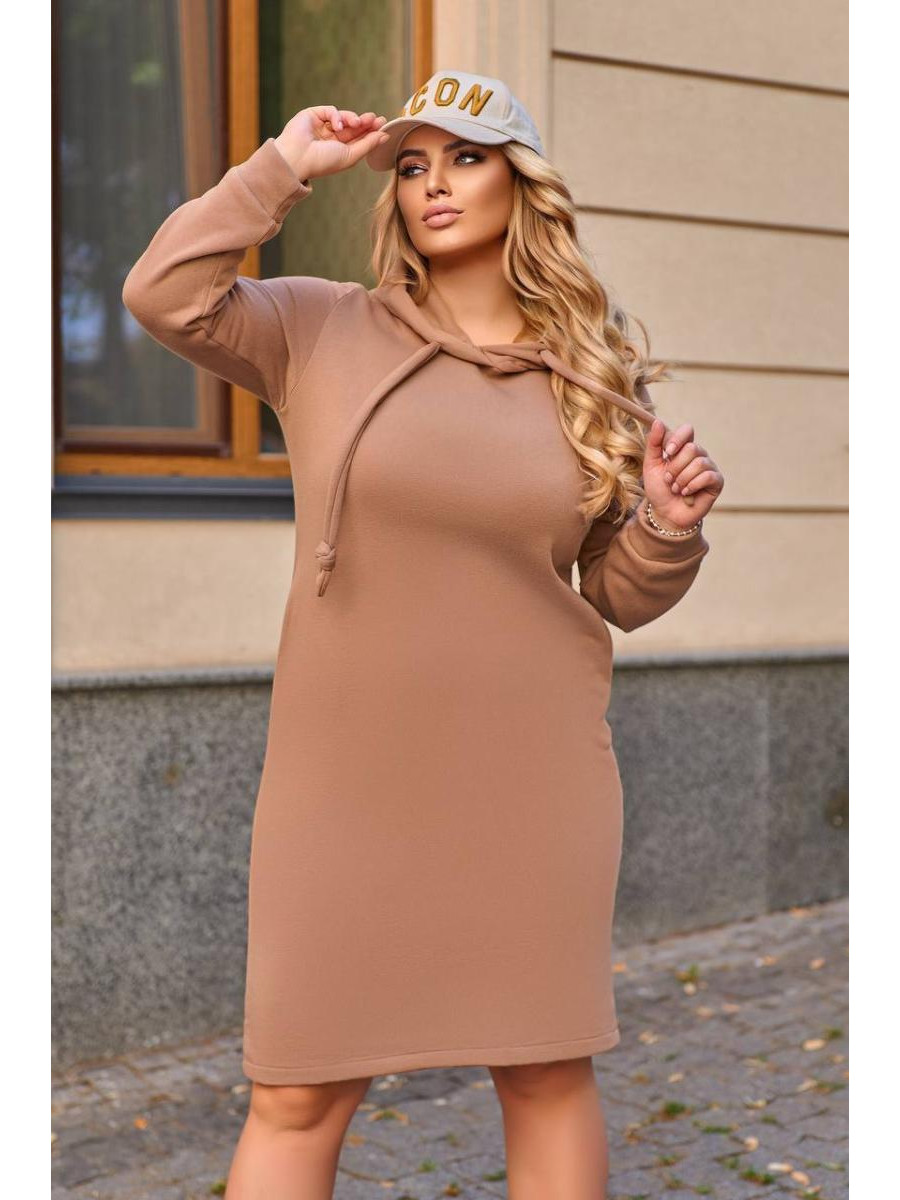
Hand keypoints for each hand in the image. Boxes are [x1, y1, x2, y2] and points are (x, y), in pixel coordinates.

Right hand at [273, 106, 390, 181]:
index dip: (370, 131)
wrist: (297, 157)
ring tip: (358, 123)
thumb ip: (368, 145)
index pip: (358, 139)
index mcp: (339, 151)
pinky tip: (337, 126)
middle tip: (376, 118)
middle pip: (353, 127)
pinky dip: (337, 116)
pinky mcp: (313, 115)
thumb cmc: (323, 162)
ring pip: (343, 117)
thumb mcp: (350, 156)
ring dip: (353, 119)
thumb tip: (385, 135)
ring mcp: (321, 127)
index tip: (382, 125)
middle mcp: (330, 139)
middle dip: (365, 122)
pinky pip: (331, 110)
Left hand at [642, 418, 723, 528]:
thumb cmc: (659, 489)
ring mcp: (709, 468)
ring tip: (676, 489)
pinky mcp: (716, 482)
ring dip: (682, 479)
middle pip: (692, 448)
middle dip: (676, 467)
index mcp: (683, 448)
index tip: (667, 452)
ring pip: (699, 463)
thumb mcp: (651, 465)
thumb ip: (653, 444)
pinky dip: (693, 485)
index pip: (687, 430)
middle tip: (668, 480)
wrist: (665, 514)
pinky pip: (708, 476)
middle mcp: (698, 455)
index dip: (678, 439)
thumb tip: (658, 421)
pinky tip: (686, 493)